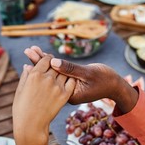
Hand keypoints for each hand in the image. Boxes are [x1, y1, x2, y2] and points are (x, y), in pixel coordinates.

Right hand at [13, 55, 75, 144]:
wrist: (31, 125)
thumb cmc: (22, 108)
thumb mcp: (20, 90)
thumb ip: (25, 76)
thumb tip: (28, 65)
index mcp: (34, 75)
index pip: (46, 59)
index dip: (48, 59)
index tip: (48, 62)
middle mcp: (47, 79)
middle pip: (56, 65)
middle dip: (55, 65)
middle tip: (55, 68)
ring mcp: (57, 87)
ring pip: (64, 72)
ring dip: (63, 72)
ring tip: (60, 75)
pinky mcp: (64, 95)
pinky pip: (71, 82)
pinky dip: (70, 80)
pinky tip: (66, 83)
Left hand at [24, 46, 138, 113]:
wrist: (116, 86)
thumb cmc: (106, 79)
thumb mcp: (88, 73)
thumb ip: (71, 69)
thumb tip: (53, 62)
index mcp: (69, 94)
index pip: (51, 78)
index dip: (41, 65)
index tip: (32, 54)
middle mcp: (66, 92)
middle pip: (49, 76)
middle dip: (39, 62)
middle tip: (28, 50)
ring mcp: (68, 88)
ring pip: (53, 74)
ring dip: (44, 62)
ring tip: (32, 50)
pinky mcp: (72, 83)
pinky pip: (59, 73)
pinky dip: (53, 65)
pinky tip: (44, 56)